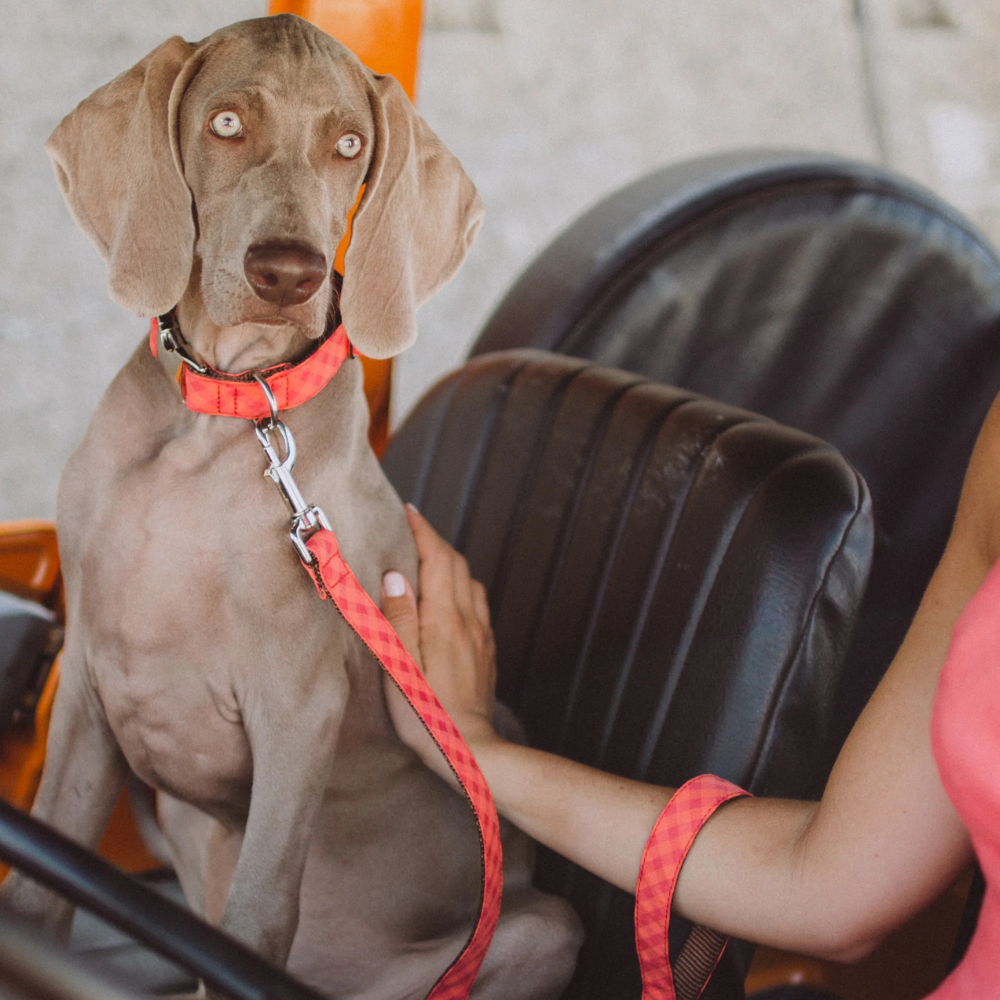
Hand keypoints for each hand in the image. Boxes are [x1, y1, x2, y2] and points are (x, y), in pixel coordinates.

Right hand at [380, 507, 499, 784]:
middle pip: (457, 565)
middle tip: (413, 529)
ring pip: (471, 583)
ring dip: (450, 563)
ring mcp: (481, 636)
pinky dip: (463, 587)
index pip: (438, 559)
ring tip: (428, 559)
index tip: (408, 512)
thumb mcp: (400, 667)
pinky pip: (478, 605)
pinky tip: (451, 599)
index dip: (423, 530)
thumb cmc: (426, 715)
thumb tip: (395, 575)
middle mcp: (469, 621)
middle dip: (435, 541)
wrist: (469, 750)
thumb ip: (397, 618)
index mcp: (445, 619)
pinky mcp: (486, 653)